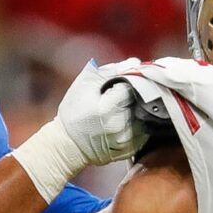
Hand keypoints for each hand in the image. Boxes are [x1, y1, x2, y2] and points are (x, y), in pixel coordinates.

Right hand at [8, 61, 148, 201]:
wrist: (68, 145)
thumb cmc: (73, 111)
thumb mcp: (84, 84)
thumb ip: (110, 71)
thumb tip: (134, 63)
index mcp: (107, 107)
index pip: (133, 85)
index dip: (130, 79)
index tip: (123, 80)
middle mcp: (120, 125)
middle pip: (142, 100)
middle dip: (135, 93)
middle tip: (122, 94)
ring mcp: (126, 140)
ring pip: (145, 115)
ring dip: (138, 108)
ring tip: (122, 107)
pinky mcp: (130, 150)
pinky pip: (144, 131)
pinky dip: (138, 123)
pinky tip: (125, 120)